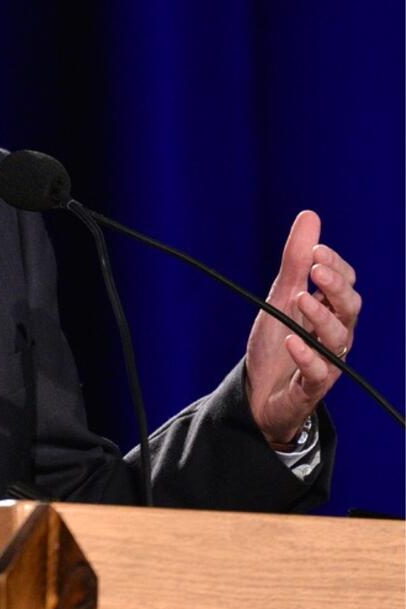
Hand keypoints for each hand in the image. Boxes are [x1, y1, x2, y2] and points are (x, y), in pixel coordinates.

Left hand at [245, 211, 360, 446]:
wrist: (259, 392)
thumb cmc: (277, 342)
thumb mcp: (282, 297)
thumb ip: (296, 261)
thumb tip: (310, 216)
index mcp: (330, 311)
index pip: (344, 284)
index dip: (335, 266)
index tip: (316, 250)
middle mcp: (335, 334)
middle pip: (349, 308)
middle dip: (335, 287)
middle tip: (316, 269)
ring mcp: (326, 361)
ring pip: (338, 338)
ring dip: (320, 316)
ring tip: (299, 299)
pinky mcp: (311, 386)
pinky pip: (318, 372)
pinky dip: (306, 355)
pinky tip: (292, 341)